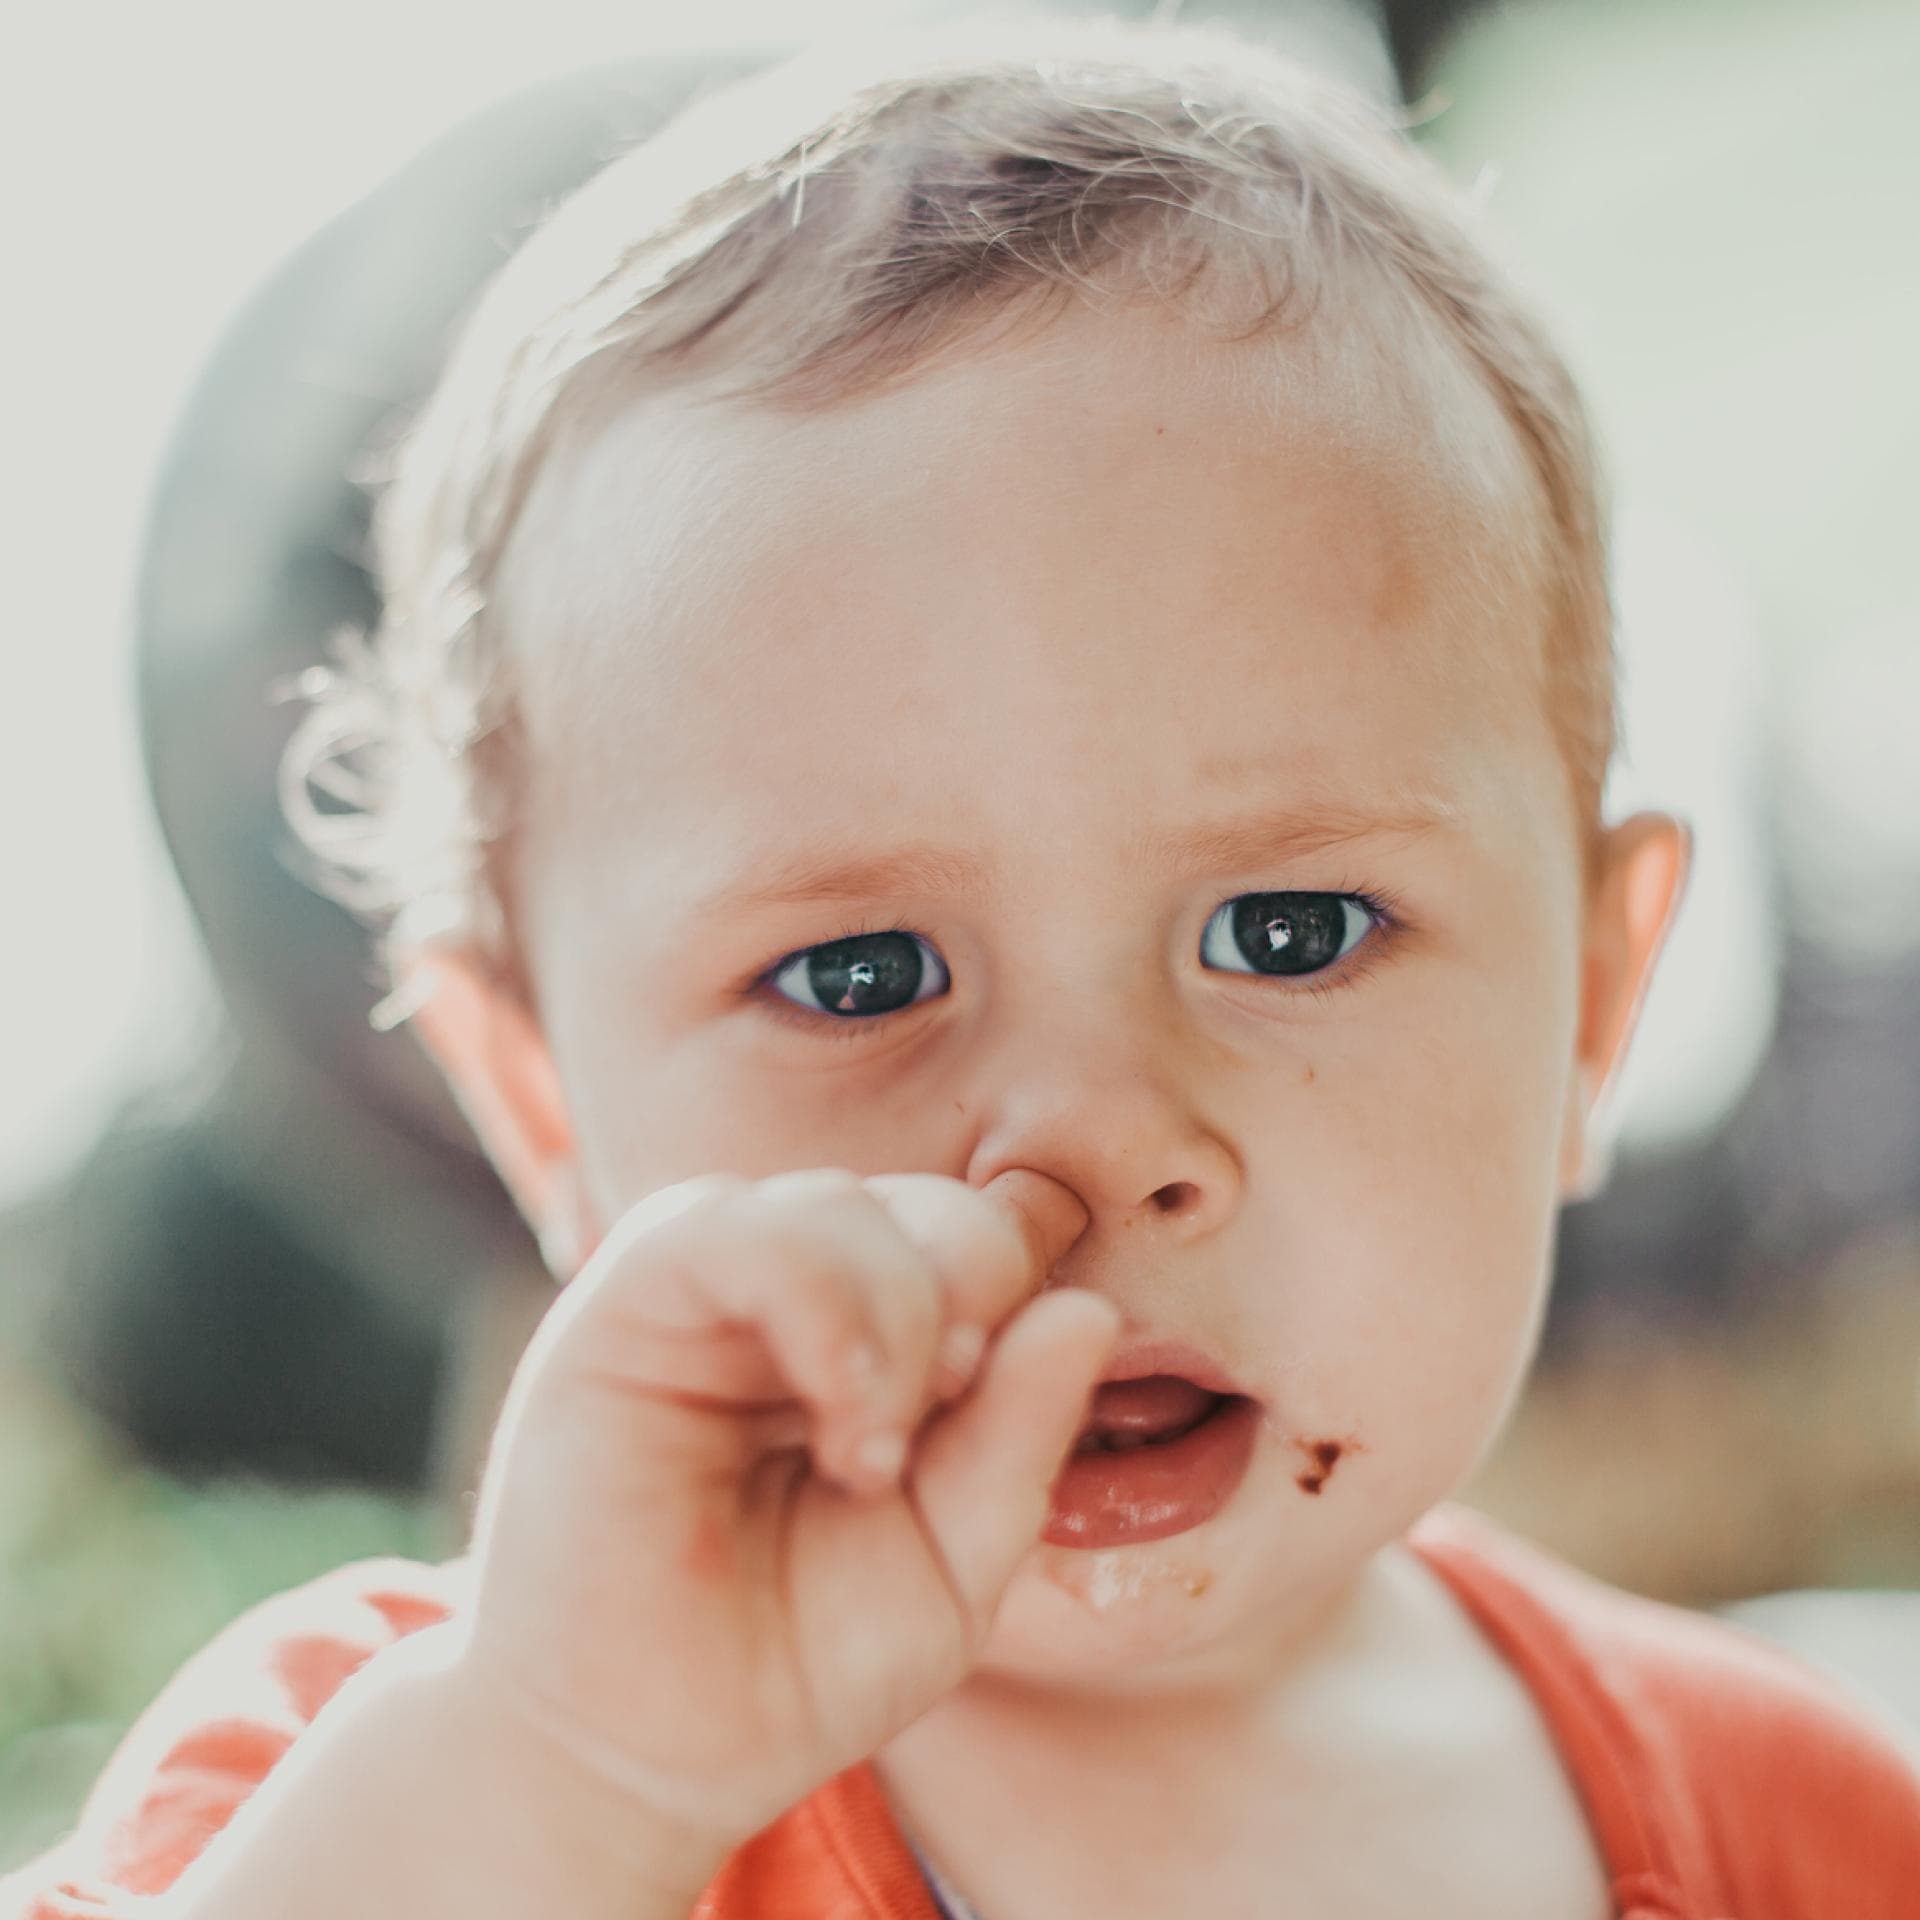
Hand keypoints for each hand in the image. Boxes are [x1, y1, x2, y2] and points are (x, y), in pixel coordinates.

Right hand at [447, 1165, 1117, 1860]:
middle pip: (930, 1209)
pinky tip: (837, 1411)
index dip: (1015, 1311)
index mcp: (875, 1338)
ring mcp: (709, 1288)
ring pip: (839, 1204)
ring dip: (896, 1317)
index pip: (980, 1246)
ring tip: (870, 1455)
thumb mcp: (952, 1560)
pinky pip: (727, 1227)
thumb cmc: (794, 1661)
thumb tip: (1088, 1309)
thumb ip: (1020, 1437)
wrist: (640, 1756)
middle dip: (968, 1304)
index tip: (988, 1423)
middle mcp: (795, 1294)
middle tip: (934, 1429)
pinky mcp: (626, 1301)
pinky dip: (816, 1299)